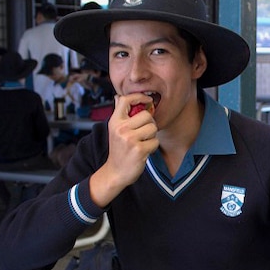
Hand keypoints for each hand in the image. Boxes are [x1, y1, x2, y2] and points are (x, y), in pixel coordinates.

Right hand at [89, 93, 158, 207]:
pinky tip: (144, 151)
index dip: (139, 97)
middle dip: (150, 124)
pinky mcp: (139, 150)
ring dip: (152, 136)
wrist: (115, 172)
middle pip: (147, 115)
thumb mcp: (115, 130)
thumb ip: (120, 114)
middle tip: (144, 133)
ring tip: (143, 142)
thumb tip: (118, 97)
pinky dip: (152, 147)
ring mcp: (130, 139)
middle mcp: (121, 129)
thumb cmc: (119, 149)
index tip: (148, 100)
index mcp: (115, 121)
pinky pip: (155, 142)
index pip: (125, 100)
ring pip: (153, 128)